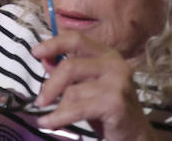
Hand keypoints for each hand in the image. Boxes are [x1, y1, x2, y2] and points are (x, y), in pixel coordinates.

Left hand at [31, 32, 152, 140]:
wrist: (135, 135)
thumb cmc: (108, 108)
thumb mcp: (86, 85)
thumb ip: (68, 71)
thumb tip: (44, 59)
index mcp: (107, 54)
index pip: (76, 39)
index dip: (54, 43)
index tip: (35, 52)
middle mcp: (115, 64)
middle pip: (70, 66)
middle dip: (50, 85)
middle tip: (39, 100)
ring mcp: (118, 82)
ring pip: (72, 91)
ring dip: (57, 107)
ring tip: (51, 117)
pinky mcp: (115, 102)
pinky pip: (77, 109)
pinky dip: (58, 117)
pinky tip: (48, 123)